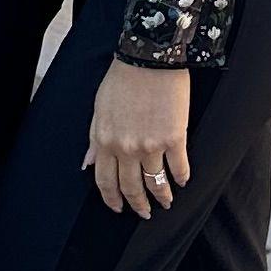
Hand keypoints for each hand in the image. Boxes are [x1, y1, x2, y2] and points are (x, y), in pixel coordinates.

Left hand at [86, 57, 191, 217]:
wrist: (149, 57)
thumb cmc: (122, 79)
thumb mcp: (99, 109)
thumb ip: (94, 140)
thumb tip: (87, 165)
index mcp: (105, 141)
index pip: (105, 181)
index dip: (112, 199)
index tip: (118, 208)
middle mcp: (126, 148)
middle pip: (131, 187)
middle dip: (138, 205)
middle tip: (145, 213)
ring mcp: (151, 145)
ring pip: (155, 183)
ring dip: (161, 197)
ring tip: (166, 203)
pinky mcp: (174, 138)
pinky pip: (179, 167)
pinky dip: (181, 178)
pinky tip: (182, 181)